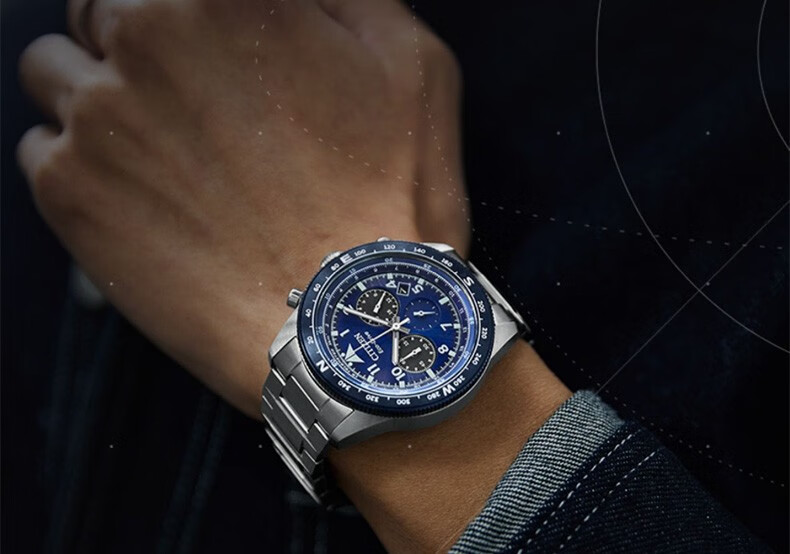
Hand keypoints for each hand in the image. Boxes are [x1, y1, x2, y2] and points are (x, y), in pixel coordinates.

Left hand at [17, 0, 467, 416]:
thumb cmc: (386, 197)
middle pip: (96, 9)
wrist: (346, 320)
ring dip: (93, 96)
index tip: (199, 51)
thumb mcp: (410, 65)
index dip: (181, 13)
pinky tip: (140, 199)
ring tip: (157, 151)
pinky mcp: (70, 191)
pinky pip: (39, 149)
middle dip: (130, 42)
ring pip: (54, 71)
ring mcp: (98, 116)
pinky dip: (77, 165)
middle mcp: (145, 36)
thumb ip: (341, 0)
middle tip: (183, 99)